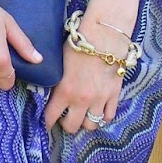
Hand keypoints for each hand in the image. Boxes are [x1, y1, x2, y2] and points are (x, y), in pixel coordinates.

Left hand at [43, 17, 125, 134]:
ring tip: (83, 114)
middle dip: (67, 124)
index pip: (51, 117)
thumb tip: (47, 92)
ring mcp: (99, 99)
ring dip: (85, 121)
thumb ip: (54, 81)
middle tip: (66, 117)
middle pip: (72, 127)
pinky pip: (109, 116)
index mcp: (64, 91)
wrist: (104, 35)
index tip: (47, 123)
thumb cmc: (79, 45)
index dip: (47, 123)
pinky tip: (98, 110)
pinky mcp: (114, 96)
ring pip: (91, 125)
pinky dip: (103, 116)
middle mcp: (81, 100)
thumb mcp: (59, 63)